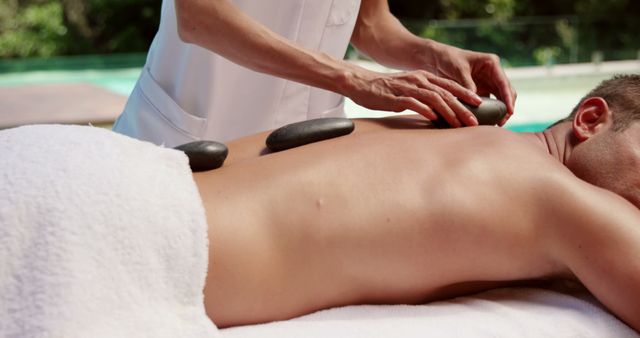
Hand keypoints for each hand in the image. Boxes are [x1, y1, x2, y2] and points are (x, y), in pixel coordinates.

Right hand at [340, 66, 482, 126]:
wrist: (361, 83)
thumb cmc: (385, 90)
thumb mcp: (408, 89)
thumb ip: (424, 96)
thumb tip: (438, 112)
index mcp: (424, 77)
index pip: (450, 85)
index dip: (466, 94)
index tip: (480, 105)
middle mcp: (419, 80)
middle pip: (446, 93)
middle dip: (463, 108)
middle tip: (475, 121)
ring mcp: (408, 88)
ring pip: (434, 98)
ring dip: (449, 112)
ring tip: (459, 124)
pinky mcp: (395, 97)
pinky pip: (414, 103)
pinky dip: (425, 110)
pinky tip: (434, 119)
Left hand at [425, 42, 516, 125]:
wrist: (437, 58)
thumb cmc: (448, 59)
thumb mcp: (458, 70)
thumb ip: (468, 84)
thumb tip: (477, 102)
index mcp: (492, 63)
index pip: (504, 83)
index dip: (508, 98)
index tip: (509, 111)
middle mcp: (493, 73)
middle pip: (506, 92)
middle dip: (507, 107)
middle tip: (501, 123)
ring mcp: (488, 82)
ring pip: (500, 99)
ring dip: (499, 111)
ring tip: (496, 124)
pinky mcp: (481, 90)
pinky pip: (488, 103)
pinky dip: (488, 112)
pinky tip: (485, 121)